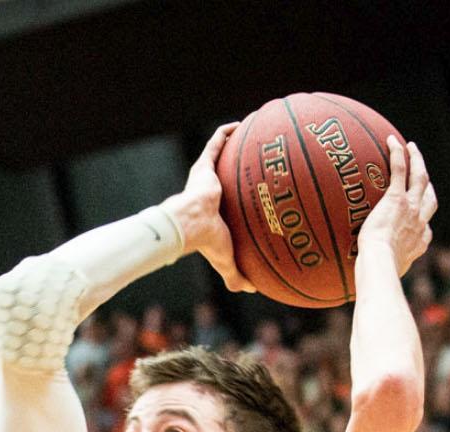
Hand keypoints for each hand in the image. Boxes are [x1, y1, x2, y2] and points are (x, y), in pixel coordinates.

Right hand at [161, 123, 255, 293]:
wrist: (190, 225)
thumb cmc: (206, 242)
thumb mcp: (227, 260)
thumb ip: (238, 274)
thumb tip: (254, 289)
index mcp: (214, 212)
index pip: (226, 203)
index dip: (238, 196)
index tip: (253, 192)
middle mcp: (210, 192)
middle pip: (226, 175)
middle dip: (239, 167)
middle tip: (260, 161)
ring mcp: (206, 177)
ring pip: (221, 155)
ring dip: (233, 143)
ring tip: (254, 133)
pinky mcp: (204, 166)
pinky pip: (216, 143)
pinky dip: (226, 132)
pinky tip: (242, 124)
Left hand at [357, 137, 436, 275]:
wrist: (379, 264)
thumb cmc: (375, 277)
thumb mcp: (378, 278)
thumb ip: (373, 278)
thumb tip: (355, 292)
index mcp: (418, 242)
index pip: (425, 227)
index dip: (423, 219)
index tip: (417, 216)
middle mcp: (419, 222)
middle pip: (430, 198)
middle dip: (427, 185)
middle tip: (422, 175)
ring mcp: (410, 208)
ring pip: (420, 177)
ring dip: (418, 161)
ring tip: (412, 148)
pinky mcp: (397, 198)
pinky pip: (400, 169)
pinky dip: (399, 154)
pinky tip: (394, 140)